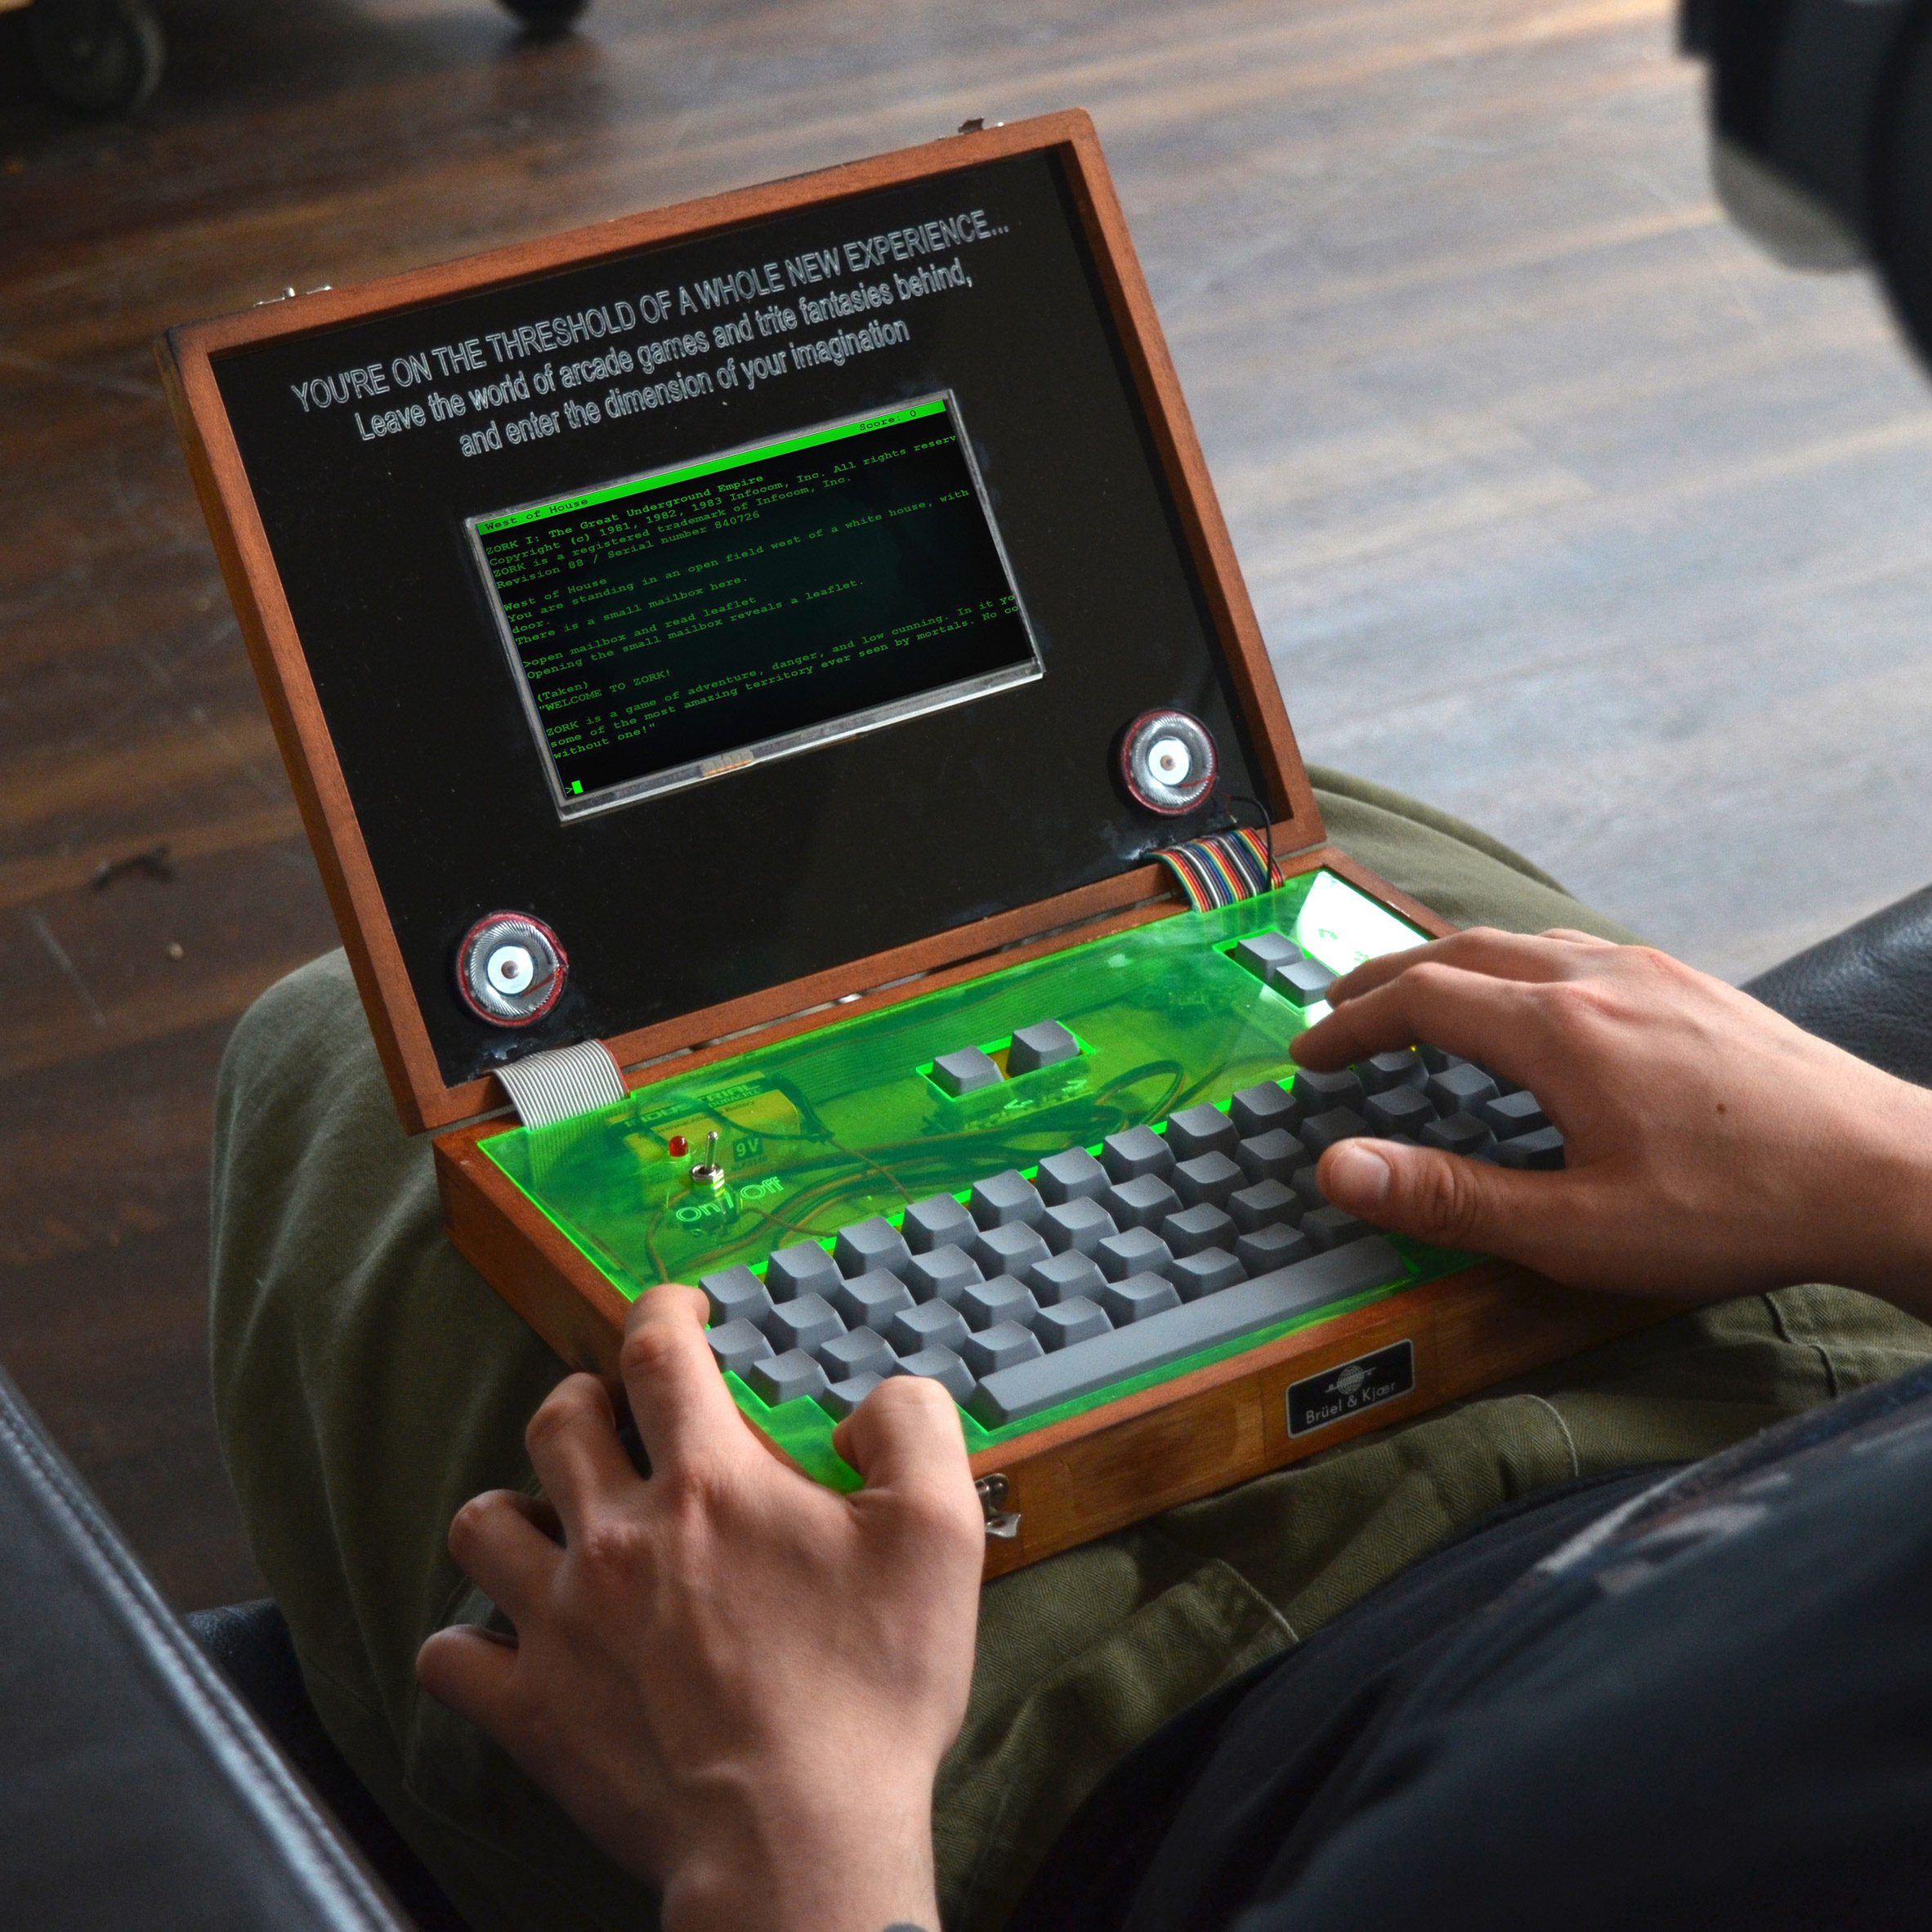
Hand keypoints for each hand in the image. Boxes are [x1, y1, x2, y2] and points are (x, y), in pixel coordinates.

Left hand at [416, 1284, 983, 1931]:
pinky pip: (451, 1656)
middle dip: (584, 1397)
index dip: (664, 1308)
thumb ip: (914, 1429)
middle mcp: (617, 1536)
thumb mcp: (940, 1536)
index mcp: (709, 1482)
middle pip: (556, 1419)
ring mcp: (560, 1624)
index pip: (658, 1349)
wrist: (798, 1845)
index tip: (680, 1311)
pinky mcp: (531, 1712)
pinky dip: (470, 1640)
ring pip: (483, 1523)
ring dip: (513, 1506)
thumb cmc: (871, 1693)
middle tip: (617, 1417)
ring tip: (552, 1520)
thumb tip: (871, 1402)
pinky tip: (509, 1639)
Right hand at [1290, 927, 1931, 1307]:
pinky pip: (1573, 949)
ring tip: (1415, 1000)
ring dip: (1448, 965)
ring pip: (1519, 942)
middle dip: (1385, 981)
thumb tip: (1338, 1167)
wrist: (1885, 1173)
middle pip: (1459, 953)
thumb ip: (1449, 1197)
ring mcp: (1651, 971)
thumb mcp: (1577, 1229)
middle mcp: (1596, 977)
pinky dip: (1512, 965)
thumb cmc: (1737, 1209)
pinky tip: (1528, 1002)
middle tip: (1339, 1015)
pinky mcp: (1692, 984)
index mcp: (1557, 1030)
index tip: (1309, 1055)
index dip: (1351, 1025)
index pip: (1418, 1000)